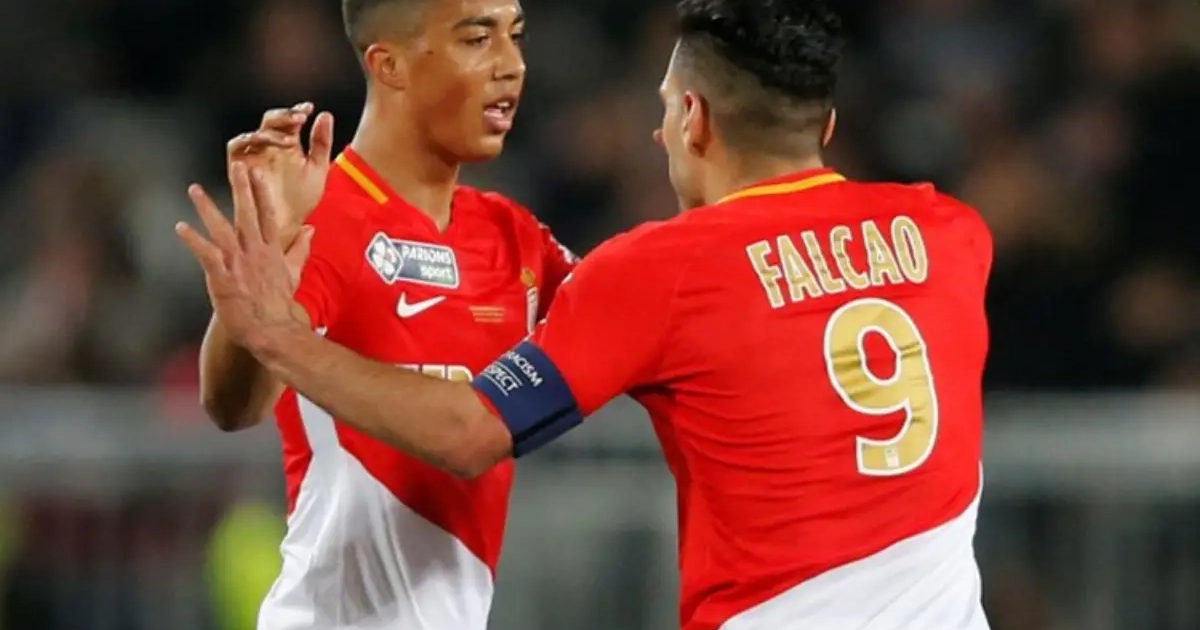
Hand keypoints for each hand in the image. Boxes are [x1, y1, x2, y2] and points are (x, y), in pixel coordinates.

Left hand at [176, 163, 310, 352]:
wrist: (272, 330)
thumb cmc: (281, 306)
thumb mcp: (294, 273)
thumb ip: (299, 249)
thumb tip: (310, 230)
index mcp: (272, 250)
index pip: (268, 215)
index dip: (262, 192)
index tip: (257, 173)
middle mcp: (255, 251)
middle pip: (248, 214)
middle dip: (241, 188)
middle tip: (236, 166)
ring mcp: (238, 263)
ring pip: (221, 228)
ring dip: (207, 207)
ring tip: (195, 190)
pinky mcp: (221, 276)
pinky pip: (204, 252)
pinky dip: (192, 239)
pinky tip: (181, 226)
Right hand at [226, 102, 334, 241]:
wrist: (288, 225)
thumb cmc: (302, 200)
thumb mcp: (318, 169)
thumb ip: (321, 143)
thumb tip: (325, 114)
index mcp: (288, 145)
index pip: (290, 121)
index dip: (297, 111)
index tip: (309, 109)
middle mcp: (269, 147)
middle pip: (271, 121)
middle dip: (284, 116)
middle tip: (299, 117)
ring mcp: (253, 156)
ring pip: (254, 132)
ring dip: (270, 131)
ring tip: (289, 138)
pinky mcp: (238, 167)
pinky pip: (236, 147)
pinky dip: (247, 140)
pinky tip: (263, 142)